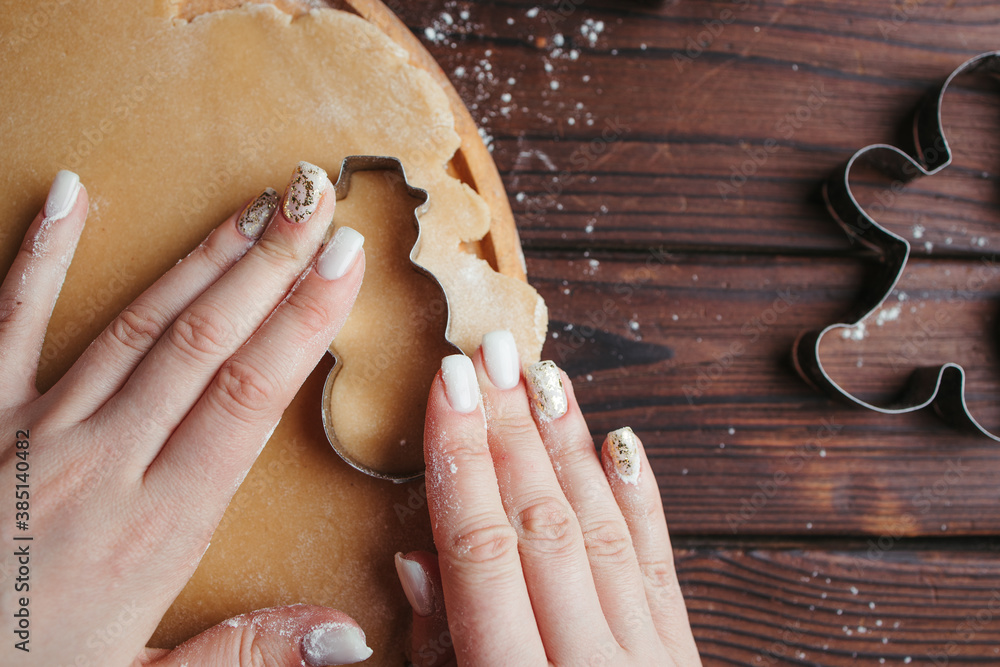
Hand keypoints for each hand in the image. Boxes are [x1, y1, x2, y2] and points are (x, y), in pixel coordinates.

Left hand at [1, 166, 374, 665]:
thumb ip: (244, 654)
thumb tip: (346, 635)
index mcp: (156, 527)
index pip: (246, 399)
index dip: (301, 324)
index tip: (343, 266)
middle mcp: (102, 464)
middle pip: (202, 344)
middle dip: (269, 267)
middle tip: (317, 204)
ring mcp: (36, 433)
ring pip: (134, 325)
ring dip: (202, 260)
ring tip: (255, 206)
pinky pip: (8, 323)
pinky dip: (39, 257)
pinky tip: (71, 196)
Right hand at [396, 332, 701, 664]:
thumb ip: (435, 650)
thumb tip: (417, 559)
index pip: (480, 548)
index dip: (461, 459)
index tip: (450, 386)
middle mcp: (588, 662)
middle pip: (542, 521)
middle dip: (511, 430)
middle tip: (492, 354)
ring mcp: (645, 657)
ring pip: (601, 527)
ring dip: (568, 445)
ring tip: (544, 377)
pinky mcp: (680, 653)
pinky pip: (659, 562)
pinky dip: (639, 497)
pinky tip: (620, 442)